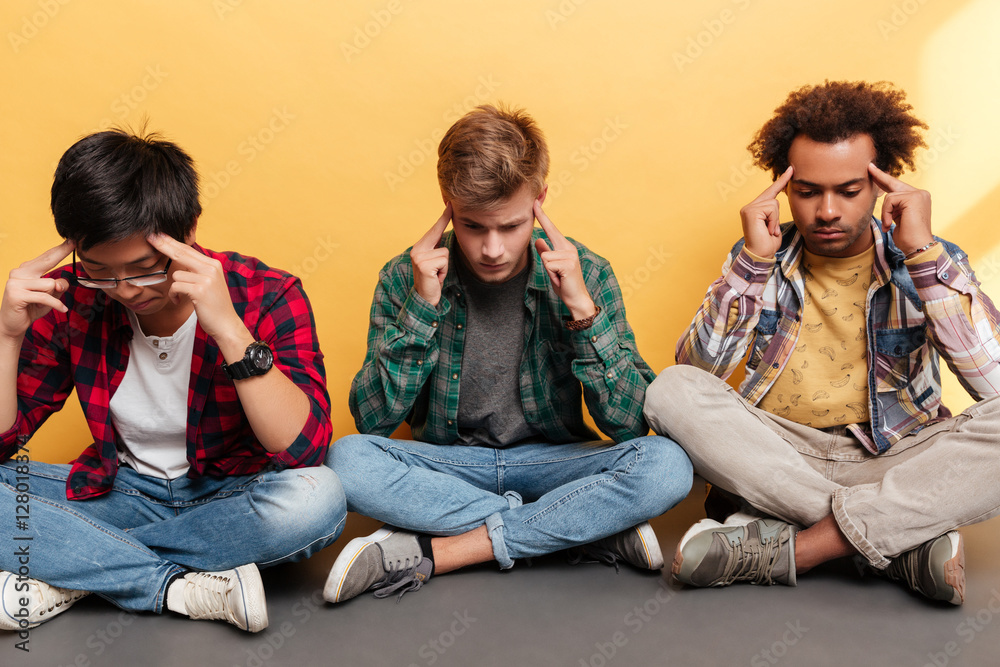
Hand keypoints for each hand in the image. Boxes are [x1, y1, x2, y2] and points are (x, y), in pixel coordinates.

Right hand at [0, 240, 72, 341]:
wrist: (12, 325)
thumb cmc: (31, 308)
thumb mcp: (50, 296)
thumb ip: (58, 287)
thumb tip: (62, 282)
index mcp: (26, 270)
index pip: (46, 258)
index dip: (59, 249)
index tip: (71, 240)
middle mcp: (19, 272)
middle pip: (47, 261)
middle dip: (61, 254)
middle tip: (73, 243)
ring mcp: (16, 282)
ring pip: (50, 284)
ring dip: (53, 297)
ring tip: (43, 304)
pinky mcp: (16, 294)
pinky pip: (45, 297)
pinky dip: (56, 304)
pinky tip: (61, 309)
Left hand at [147, 234, 246, 347]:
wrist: (226, 324)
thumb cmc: (214, 305)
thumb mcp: (209, 282)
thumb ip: (197, 269)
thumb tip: (179, 257)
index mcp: (213, 264)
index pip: (188, 249)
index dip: (171, 241)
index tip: (158, 235)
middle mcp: (211, 268)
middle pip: (181, 253)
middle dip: (163, 245)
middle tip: (150, 237)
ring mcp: (206, 278)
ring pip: (176, 274)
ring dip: (174, 287)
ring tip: (180, 296)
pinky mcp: (200, 290)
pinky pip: (176, 287)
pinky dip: (174, 295)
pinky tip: (179, 301)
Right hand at [410, 203, 451, 306]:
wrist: (425, 299)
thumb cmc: (432, 280)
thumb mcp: (435, 262)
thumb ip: (437, 248)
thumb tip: (444, 235)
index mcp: (419, 248)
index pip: (434, 230)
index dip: (442, 217)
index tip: (449, 204)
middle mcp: (417, 250)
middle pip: (438, 235)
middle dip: (444, 223)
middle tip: (449, 205)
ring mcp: (419, 257)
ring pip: (445, 252)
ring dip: (445, 266)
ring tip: (437, 274)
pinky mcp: (424, 264)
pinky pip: (444, 261)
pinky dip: (443, 271)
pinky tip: (436, 278)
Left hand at [533, 201, 595, 319]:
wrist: (577, 299)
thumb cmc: (564, 283)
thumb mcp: (551, 267)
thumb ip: (546, 252)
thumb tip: (538, 240)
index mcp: (565, 247)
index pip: (552, 228)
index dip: (542, 215)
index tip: (535, 202)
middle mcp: (569, 248)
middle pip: (548, 236)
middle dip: (543, 224)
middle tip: (538, 213)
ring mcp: (570, 255)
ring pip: (545, 255)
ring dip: (548, 269)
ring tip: (558, 276)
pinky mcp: (568, 263)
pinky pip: (548, 263)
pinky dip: (551, 274)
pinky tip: (560, 279)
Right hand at [740, 166, 792, 258]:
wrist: (760, 255)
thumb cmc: (768, 243)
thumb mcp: (774, 224)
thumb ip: (774, 212)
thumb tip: (778, 202)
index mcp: (754, 209)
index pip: (770, 192)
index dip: (781, 181)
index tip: (791, 169)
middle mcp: (749, 206)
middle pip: (773, 198)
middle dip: (776, 216)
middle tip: (770, 230)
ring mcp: (748, 208)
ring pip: (773, 204)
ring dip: (775, 219)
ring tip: (768, 231)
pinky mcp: (751, 211)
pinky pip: (771, 209)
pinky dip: (773, 220)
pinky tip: (767, 230)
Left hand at [867, 163, 932, 254]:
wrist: (918, 247)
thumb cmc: (907, 237)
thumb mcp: (897, 218)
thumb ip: (893, 207)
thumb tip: (883, 197)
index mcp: (917, 198)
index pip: (897, 186)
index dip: (884, 179)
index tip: (873, 171)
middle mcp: (920, 193)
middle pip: (894, 183)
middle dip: (880, 177)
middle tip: (869, 167)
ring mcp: (918, 194)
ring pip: (890, 196)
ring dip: (885, 212)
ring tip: (889, 224)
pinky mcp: (914, 197)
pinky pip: (890, 201)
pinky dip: (887, 213)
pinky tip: (891, 223)